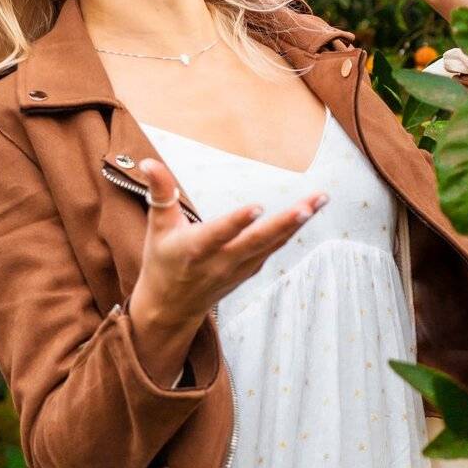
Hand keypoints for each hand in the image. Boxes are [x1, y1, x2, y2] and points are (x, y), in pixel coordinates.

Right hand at [127, 157, 328, 383]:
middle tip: (309, 205)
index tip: (257, 207)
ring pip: (273, 244)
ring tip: (319, 200)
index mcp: (195, 249)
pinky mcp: (250, 270)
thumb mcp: (157, 227)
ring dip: (297, 223)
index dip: (237, 222)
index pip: (218, 234)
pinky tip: (307, 212)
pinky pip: (273, 249)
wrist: (171, 307)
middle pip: (257, 241)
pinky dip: (290, 232)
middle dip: (285, 223)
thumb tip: (148, 160)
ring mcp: (239, 268)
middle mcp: (220, 261)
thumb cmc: (162, 261)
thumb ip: (159, 191)